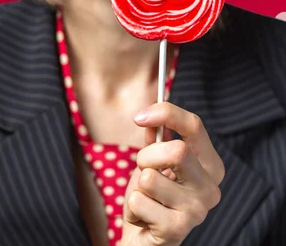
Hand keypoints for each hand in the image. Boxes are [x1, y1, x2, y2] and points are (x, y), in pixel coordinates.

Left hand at [119, 102, 224, 245]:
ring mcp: (198, 210)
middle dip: (145, 158)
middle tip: (142, 171)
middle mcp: (211, 187)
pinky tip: (144, 217)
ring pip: (149, 178)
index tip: (139, 117)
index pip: (195, 126)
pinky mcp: (178, 228)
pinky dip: (132, 207)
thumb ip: (156, 137)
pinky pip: (139, 201)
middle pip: (176, 151)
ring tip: (146, 199)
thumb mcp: (154, 162)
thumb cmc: (152, 197)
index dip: (165, 113)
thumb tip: (152, 110)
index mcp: (210, 165)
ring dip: (137, 187)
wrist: (145, 238)